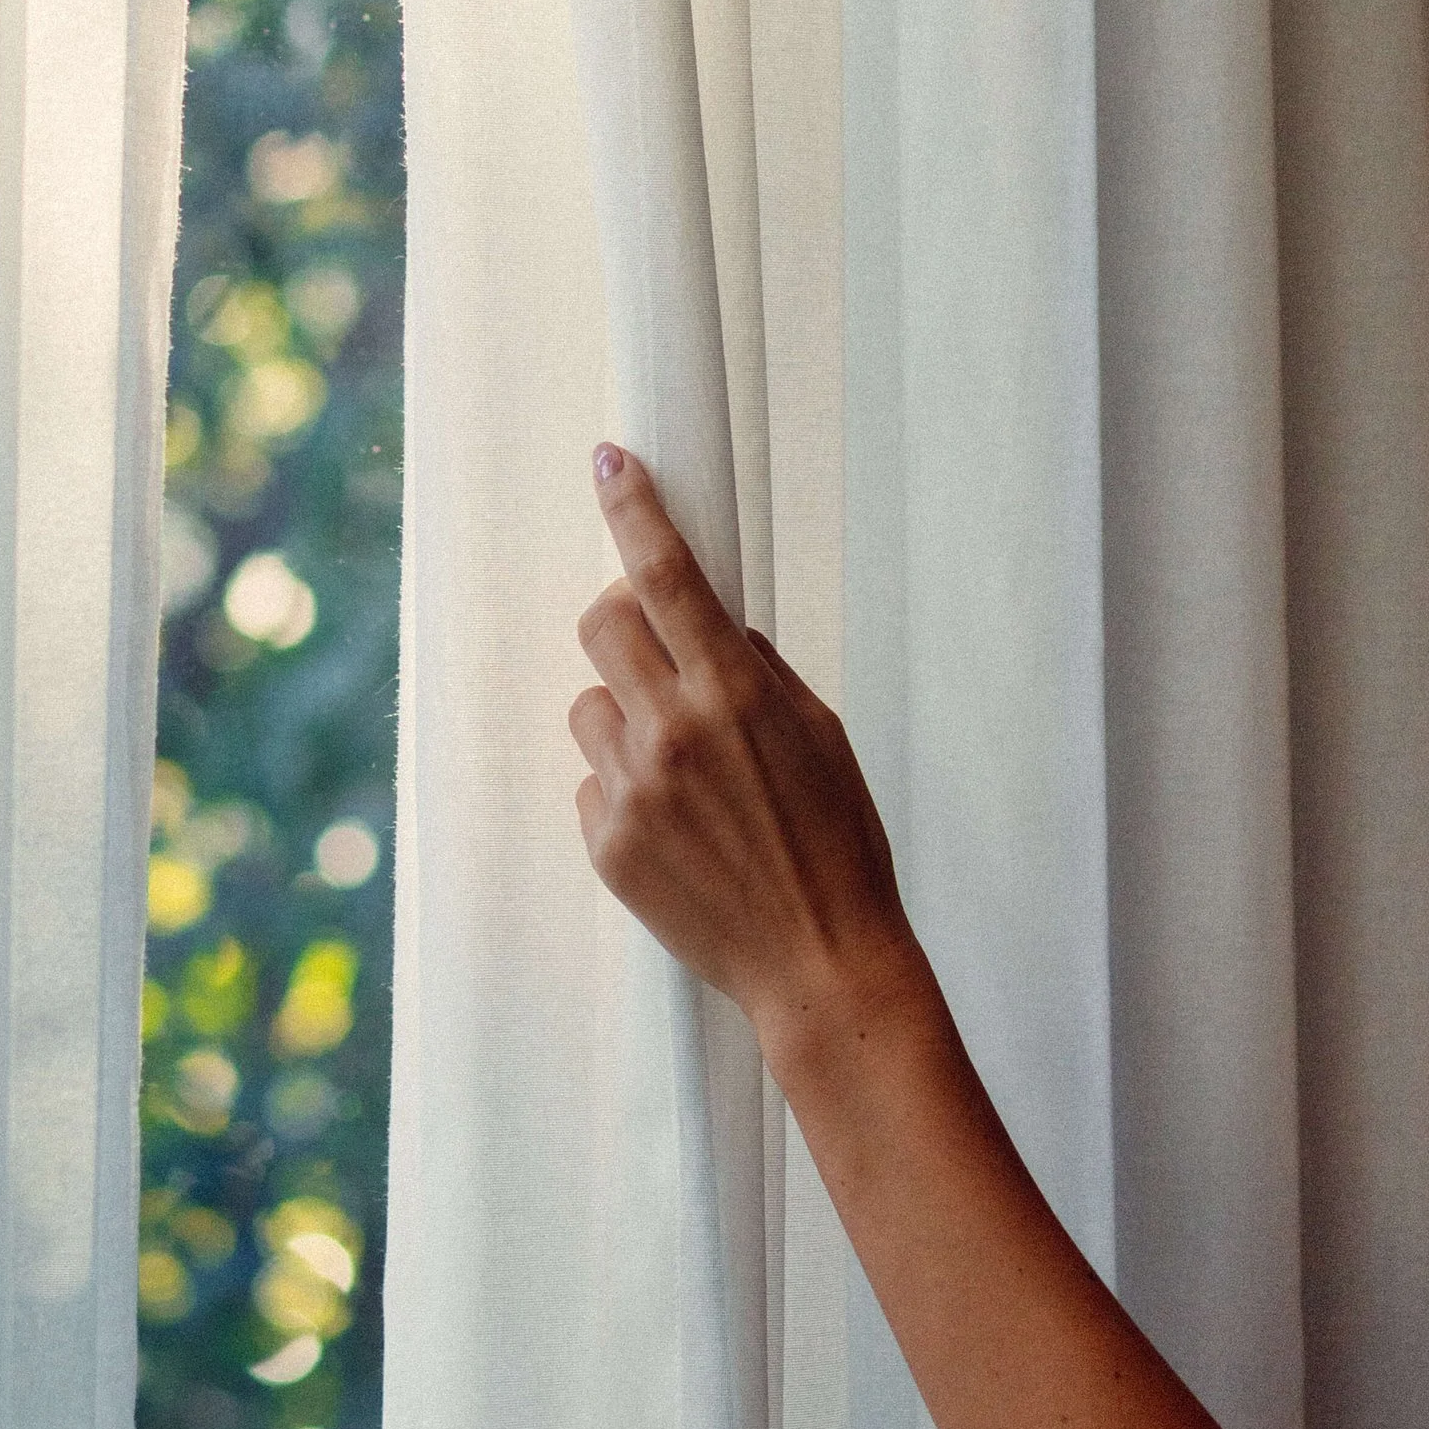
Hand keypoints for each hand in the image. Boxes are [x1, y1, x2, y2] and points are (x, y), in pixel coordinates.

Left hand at [569, 445, 918, 1060]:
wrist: (821, 965)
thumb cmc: (838, 845)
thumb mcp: (820, 736)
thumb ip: (757, 671)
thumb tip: (709, 622)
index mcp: (736, 694)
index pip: (668, 576)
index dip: (634, 511)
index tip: (610, 462)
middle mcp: (673, 733)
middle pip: (600, 625)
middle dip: (624, 623)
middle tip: (660, 653)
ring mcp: (633, 791)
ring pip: (590, 706)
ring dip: (627, 718)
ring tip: (686, 772)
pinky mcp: (607, 844)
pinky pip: (594, 781)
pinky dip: (626, 789)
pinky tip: (679, 830)